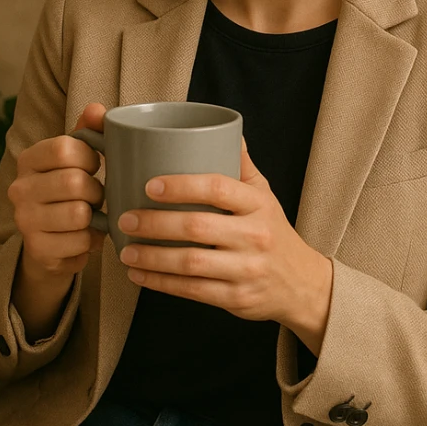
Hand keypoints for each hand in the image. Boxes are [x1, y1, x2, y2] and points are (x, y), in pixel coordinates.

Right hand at [7, 102, 106, 279]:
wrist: (52, 241)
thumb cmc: (70, 189)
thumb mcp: (79, 157)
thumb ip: (89, 130)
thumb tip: (96, 109)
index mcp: (28, 159)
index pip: (64, 148)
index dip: (89, 157)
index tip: (94, 165)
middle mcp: (19, 189)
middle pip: (74, 182)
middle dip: (96, 190)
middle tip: (95, 195)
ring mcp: (25, 221)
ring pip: (79, 213)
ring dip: (95, 216)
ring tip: (90, 215)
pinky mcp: (37, 249)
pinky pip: (80, 241)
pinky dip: (91, 239)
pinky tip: (84, 235)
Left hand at [114, 138, 332, 350]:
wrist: (301, 284)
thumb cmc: (272, 231)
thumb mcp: (264, 195)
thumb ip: (240, 164)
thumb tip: (222, 127)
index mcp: (258, 204)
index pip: (218, 188)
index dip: (182, 185)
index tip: (150, 185)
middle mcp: (255, 236)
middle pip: (198, 227)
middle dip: (156, 223)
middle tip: (126, 218)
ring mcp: (246, 269)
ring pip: (191, 263)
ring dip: (152, 257)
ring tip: (125, 250)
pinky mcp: (236, 298)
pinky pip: (192, 290)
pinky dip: (161, 283)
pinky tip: (139, 274)